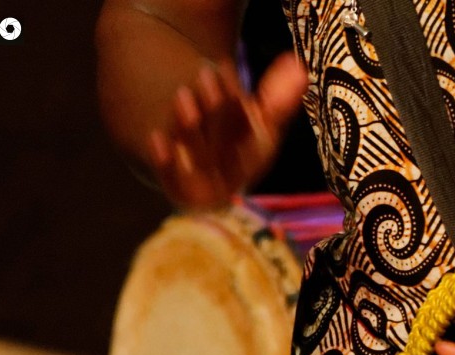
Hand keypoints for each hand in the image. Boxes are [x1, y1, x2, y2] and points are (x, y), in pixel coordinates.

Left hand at [148, 53, 307, 209]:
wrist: (202, 175)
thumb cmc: (235, 142)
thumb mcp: (258, 120)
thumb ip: (278, 98)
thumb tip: (299, 67)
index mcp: (253, 160)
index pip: (252, 138)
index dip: (240, 107)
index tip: (228, 71)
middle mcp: (230, 177)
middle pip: (226, 145)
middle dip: (217, 111)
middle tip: (207, 77)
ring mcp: (204, 184)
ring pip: (199, 155)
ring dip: (190, 127)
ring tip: (183, 96)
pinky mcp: (177, 187)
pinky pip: (170, 176)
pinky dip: (164, 159)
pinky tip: (155, 139)